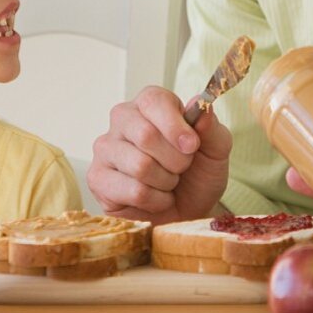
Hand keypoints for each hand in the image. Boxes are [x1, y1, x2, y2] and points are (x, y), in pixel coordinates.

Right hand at [87, 85, 230, 223]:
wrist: (188, 212)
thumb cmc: (198, 174)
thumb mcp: (216, 150)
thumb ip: (211, 127)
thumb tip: (202, 105)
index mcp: (149, 103)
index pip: (153, 101)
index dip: (175, 126)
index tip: (192, 146)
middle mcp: (122, 119)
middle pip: (145, 135)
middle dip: (176, 160)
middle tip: (182, 168)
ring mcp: (106, 148)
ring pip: (140, 166)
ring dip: (166, 182)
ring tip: (168, 182)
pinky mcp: (97, 178)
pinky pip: (133, 191)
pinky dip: (155, 200)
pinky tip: (156, 198)